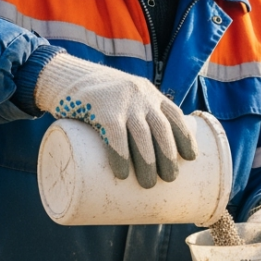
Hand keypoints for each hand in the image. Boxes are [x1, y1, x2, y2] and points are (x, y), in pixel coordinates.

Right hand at [34, 53, 196, 187]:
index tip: (191, 158)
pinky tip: (123, 172)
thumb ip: (138, 117)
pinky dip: (121, 155)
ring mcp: (122, 102)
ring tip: (148, 184)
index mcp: (151, 95)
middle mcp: (141, 97)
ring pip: (142, 135)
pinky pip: (115, 135)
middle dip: (168, 156)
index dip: (185, 137)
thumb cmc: (101, 98)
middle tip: (170, 179)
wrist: (69, 76)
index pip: (175, 116)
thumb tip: (148, 158)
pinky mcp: (101, 110)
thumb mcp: (125, 99)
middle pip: (161, 129)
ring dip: (148, 162)